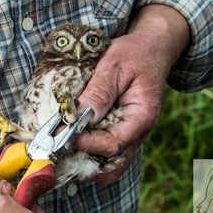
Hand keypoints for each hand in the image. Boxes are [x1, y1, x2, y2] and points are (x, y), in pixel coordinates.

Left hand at [75, 4, 189, 183]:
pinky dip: (90, 150)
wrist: (151, 48)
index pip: (113, 144)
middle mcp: (138, 131)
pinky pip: (107, 151)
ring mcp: (130, 133)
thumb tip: (81, 117)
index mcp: (142, 116)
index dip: (86, 143)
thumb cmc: (135, 54)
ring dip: (87, 160)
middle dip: (85, 162)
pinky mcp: (121, 129)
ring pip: (110, 163)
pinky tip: (73, 138)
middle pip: (113, 164)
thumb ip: (100, 92)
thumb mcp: (115, 65)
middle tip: (60, 148)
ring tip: (64, 146)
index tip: (64, 133)